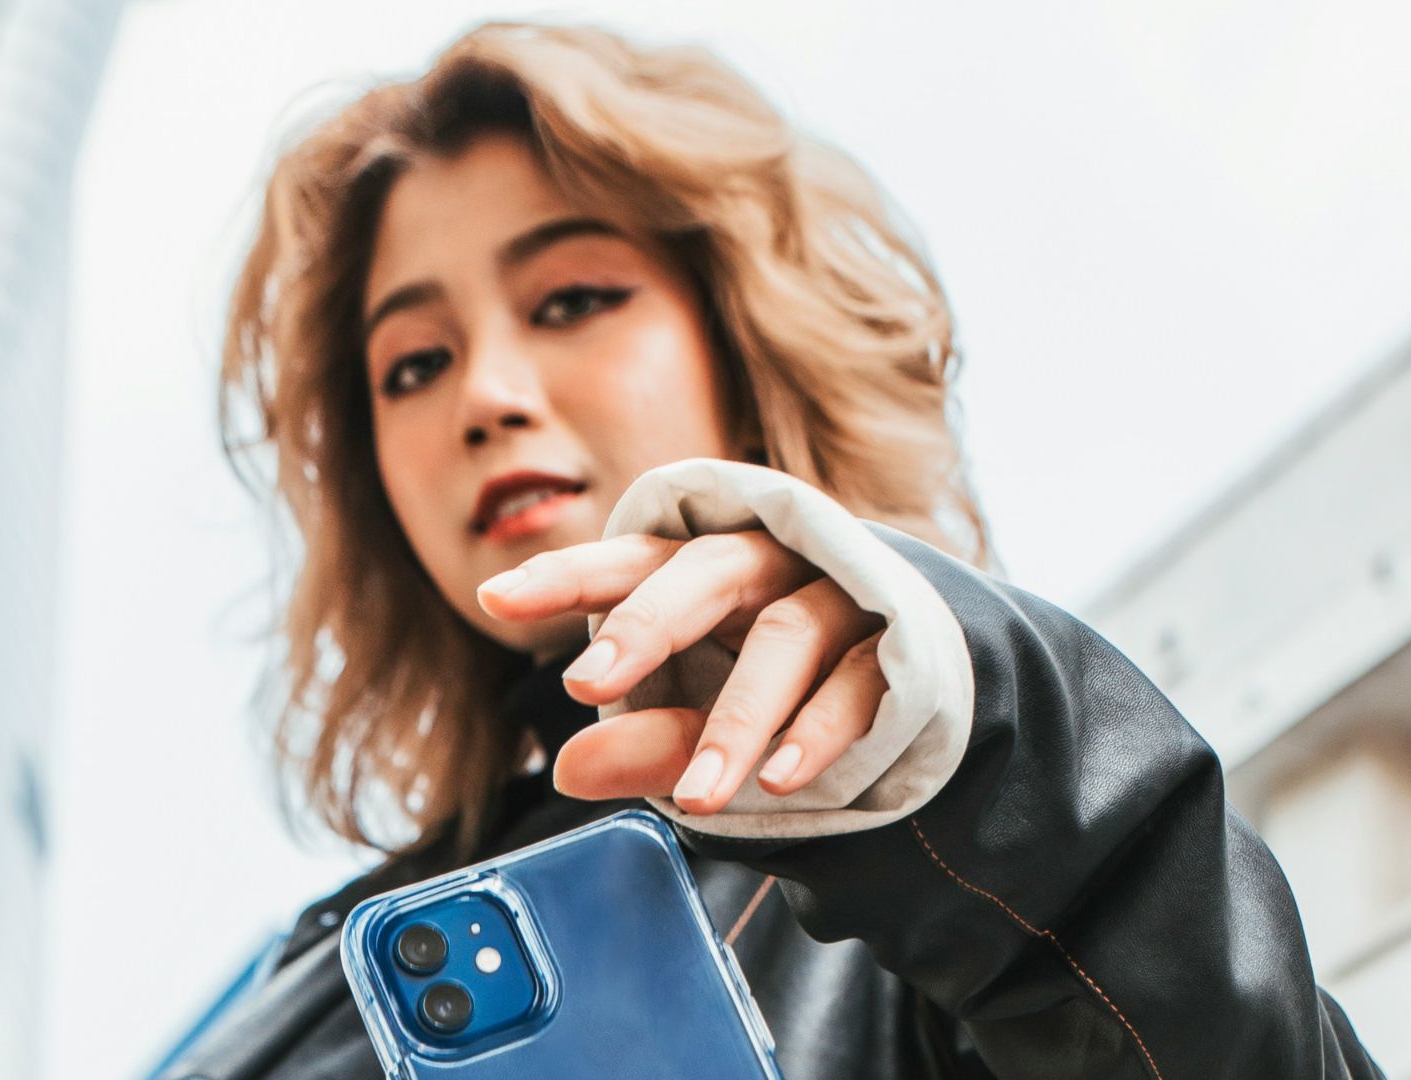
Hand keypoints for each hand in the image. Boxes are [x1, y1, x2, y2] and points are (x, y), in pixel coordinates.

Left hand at [477, 531, 888, 815]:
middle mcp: (768, 567)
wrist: (916, 675)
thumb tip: (569, 770)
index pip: (628, 561)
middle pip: (703, 572)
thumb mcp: (703, 717)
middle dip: (642, 626)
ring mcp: (837, 599)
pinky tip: (779, 779)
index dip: (564, 575)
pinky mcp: (896, 646)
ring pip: (787, 635)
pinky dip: (818, 731)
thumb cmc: (782, 683)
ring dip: (738, 719)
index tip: (494, 598)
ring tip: (700, 798)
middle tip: (585, 684)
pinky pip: (859, 681)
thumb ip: (645, 740)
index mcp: (704, 571)